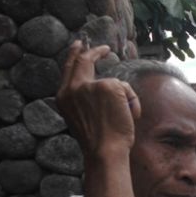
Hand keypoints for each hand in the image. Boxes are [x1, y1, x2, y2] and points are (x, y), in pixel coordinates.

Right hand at [56, 40, 141, 159]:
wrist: (105, 150)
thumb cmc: (98, 140)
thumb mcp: (81, 116)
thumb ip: (85, 98)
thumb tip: (102, 84)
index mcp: (63, 96)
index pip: (68, 69)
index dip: (75, 55)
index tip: (79, 46)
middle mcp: (72, 88)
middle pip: (83, 60)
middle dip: (93, 52)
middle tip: (102, 48)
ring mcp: (89, 85)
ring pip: (113, 82)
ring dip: (123, 98)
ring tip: (124, 117)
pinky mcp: (107, 86)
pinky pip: (125, 89)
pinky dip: (132, 102)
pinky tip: (128, 116)